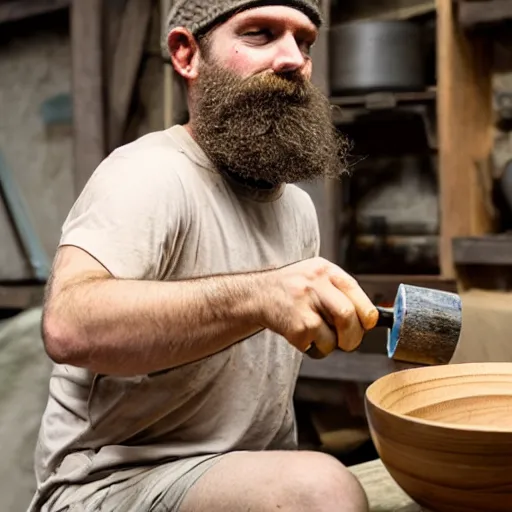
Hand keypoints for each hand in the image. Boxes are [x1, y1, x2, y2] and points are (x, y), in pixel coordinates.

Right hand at [258, 258, 378, 356]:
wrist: (256, 296)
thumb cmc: (291, 290)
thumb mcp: (315, 277)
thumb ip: (339, 291)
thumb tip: (370, 318)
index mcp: (324, 270)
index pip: (355, 290)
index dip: (366, 313)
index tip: (367, 324)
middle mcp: (314, 283)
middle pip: (348, 315)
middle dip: (353, 335)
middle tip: (348, 341)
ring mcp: (303, 304)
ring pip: (336, 335)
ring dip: (334, 344)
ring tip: (322, 338)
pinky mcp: (295, 326)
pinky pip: (319, 346)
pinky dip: (316, 349)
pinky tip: (305, 338)